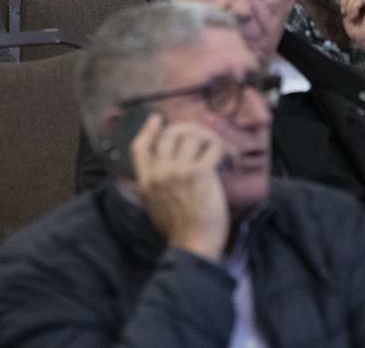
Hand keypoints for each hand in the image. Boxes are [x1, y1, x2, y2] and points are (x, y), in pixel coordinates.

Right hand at [132, 114, 230, 261]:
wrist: (193, 245)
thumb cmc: (176, 230)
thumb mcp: (153, 207)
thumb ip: (152, 186)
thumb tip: (158, 171)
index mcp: (146, 181)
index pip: (139, 147)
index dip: (148, 129)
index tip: (157, 119)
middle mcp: (160, 172)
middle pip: (167, 136)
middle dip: (183, 131)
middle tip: (196, 134)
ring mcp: (180, 170)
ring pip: (191, 137)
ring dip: (204, 137)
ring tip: (212, 143)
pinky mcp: (201, 172)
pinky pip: (212, 147)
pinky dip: (220, 147)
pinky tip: (224, 153)